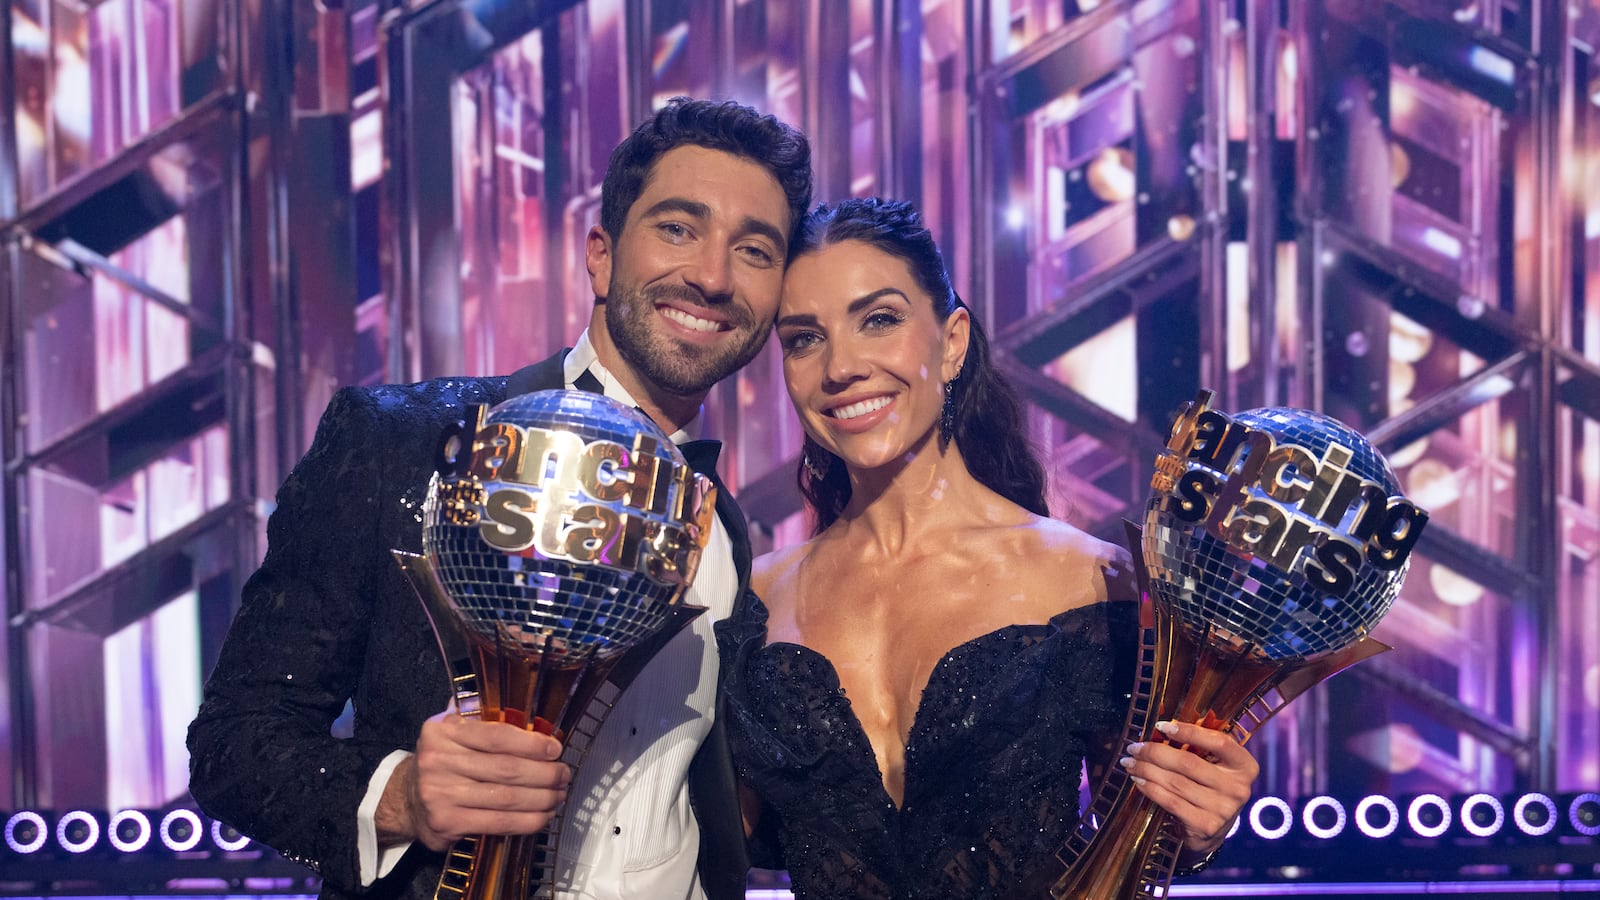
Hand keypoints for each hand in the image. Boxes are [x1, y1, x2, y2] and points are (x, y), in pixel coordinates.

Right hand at [377, 711, 571, 851]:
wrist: (406, 799)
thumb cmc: (442, 761)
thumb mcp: (451, 731)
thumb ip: (481, 718)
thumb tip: (531, 714)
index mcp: (442, 731)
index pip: (496, 736)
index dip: (531, 743)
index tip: (555, 749)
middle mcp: (438, 761)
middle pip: (506, 769)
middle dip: (544, 773)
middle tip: (563, 774)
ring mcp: (440, 794)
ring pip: (506, 797)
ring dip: (541, 798)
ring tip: (559, 795)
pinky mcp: (447, 823)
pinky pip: (498, 823)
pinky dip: (527, 821)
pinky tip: (543, 816)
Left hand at [1119, 719, 1257, 854]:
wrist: (1213, 832)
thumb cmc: (1209, 788)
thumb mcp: (1215, 766)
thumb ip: (1200, 745)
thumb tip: (1165, 725)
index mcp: (1245, 766)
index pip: (1219, 742)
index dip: (1189, 731)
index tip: (1161, 726)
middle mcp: (1238, 788)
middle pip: (1189, 762)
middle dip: (1155, 752)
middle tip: (1134, 747)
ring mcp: (1223, 809)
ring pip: (1176, 782)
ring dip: (1147, 770)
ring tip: (1130, 763)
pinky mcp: (1206, 825)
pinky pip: (1171, 801)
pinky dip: (1150, 789)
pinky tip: (1138, 781)